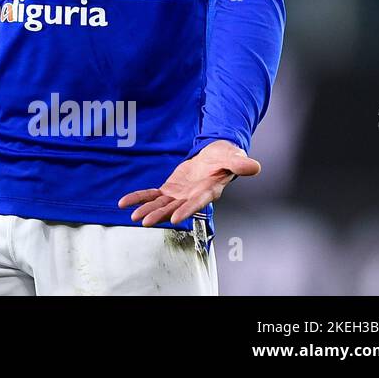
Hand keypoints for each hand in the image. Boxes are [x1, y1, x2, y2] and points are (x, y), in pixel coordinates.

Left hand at [118, 140, 260, 225]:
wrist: (216, 155)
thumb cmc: (226, 157)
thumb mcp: (233, 156)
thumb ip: (240, 163)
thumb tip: (254, 167)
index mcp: (208, 190)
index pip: (197, 202)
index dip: (186, 210)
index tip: (175, 218)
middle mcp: (192, 196)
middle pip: (174, 208)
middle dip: (160, 215)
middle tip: (146, 222)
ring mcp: (180, 195)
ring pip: (161, 205)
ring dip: (147, 210)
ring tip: (133, 217)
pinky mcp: (170, 190)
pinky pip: (152, 195)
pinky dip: (139, 198)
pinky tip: (124, 203)